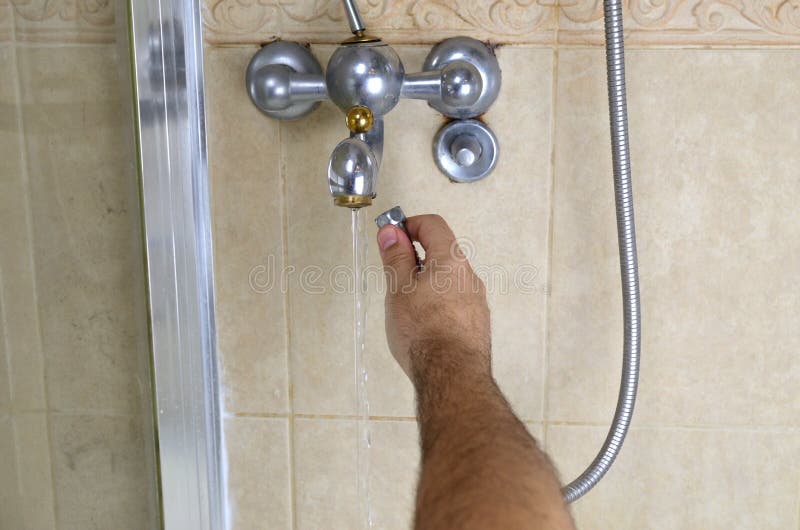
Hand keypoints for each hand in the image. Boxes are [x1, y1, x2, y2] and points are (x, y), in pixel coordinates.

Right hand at [376, 214, 490, 387]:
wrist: (452, 377)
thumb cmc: (424, 333)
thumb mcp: (398, 289)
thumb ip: (396, 257)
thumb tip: (392, 233)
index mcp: (451, 261)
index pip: (432, 225)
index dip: (409, 225)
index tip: (391, 237)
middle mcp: (469, 277)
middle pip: (441, 253)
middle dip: (414, 258)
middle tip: (392, 274)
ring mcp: (476, 302)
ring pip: (447, 281)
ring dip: (425, 284)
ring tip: (405, 307)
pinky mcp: (476, 324)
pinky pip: (454, 303)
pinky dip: (436, 305)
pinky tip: (422, 326)